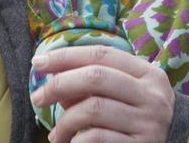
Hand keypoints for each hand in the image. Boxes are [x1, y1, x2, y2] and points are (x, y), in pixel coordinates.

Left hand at [31, 44, 175, 142]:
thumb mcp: (129, 92)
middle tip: (38, 98)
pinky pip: (98, 138)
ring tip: (56, 134)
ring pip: (93, 109)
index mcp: (147, 73)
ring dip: (64, 121)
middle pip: (96, 77)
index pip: (102, 53)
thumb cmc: (143, 115)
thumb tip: (55, 80)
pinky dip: (77, 140)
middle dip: (59, 85)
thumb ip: (98, 84)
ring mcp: (147, 122)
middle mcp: (150, 95)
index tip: (38, 62)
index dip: (66, 55)